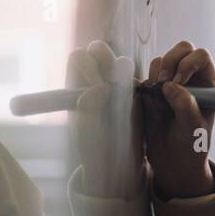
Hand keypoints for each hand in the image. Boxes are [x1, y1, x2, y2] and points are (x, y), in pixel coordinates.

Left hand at [67, 40, 136, 197]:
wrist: (115, 164)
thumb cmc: (93, 148)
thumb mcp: (86, 130)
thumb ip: (90, 107)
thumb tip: (101, 87)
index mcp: (77, 85)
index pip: (79, 57)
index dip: (87, 63)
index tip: (94, 83)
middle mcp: (96, 80)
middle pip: (99, 51)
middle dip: (105, 58)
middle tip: (110, 82)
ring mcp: (116, 85)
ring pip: (121, 63)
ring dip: (121, 73)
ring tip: (121, 98)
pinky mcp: (135, 94)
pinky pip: (137, 80)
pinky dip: (137, 86)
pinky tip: (134, 106)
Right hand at [142, 40, 214, 197]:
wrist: (173, 162)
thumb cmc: (192, 145)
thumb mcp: (193, 128)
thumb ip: (185, 106)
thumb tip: (170, 86)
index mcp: (207, 83)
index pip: (200, 56)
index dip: (188, 62)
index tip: (179, 81)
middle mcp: (190, 78)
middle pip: (180, 50)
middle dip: (168, 62)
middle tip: (161, 82)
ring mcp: (170, 83)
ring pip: (159, 63)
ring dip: (155, 79)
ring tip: (160, 106)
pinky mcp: (152, 92)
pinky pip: (144, 80)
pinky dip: (144, 91)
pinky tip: (153, 110)